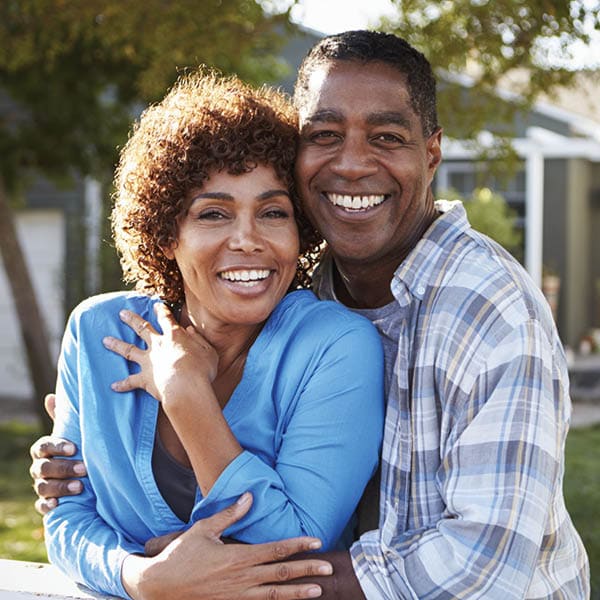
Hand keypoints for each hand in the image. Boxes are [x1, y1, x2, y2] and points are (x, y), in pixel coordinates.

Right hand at [30, 394, 86, 514]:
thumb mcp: (73, 433)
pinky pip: (41, 506)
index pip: (43, 446)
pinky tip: (58, 504)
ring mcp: (41, 485)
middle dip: (64, 468)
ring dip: (60, 487)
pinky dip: (48, 505)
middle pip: (44, 468)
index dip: (56, 446)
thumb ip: (63, 418)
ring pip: (43, 487)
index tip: (74, 448)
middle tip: (84, 469)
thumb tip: (50, 396)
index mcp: (44, 449)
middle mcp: (39, 467)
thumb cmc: (77, 449)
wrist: (84, 475)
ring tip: (80, 487)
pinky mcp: (46, 502)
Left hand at [103, 304, 217, 405]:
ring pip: (128, 350)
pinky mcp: (144, 379)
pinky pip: (131, 381)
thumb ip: (199, 340)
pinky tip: (113, 386)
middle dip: (132, 320)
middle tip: (121, 313)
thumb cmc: (202, 369)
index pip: (166, 319)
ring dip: (116, 344)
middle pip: (142, 328)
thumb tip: (190, 330)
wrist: (186, 387)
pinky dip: (122, 384)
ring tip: (105, 340)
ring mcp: (149, 362)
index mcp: (175, 336)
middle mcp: (158, 345)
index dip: (162, 311)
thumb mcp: (208, 351)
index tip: (156, 305)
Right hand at [123, 493, 331, 599]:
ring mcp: (236, 596)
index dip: (298, 545)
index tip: (316, 542)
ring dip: (297, 593)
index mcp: (237, 557)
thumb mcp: (203, 529)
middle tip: (328, 569)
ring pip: (273, 595)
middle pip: (281, 575)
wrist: (159, 586)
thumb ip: (229, 514)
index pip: (275, 550)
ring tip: (318, 591)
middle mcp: (241, 578)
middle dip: (307, 570)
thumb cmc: (181, 555)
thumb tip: (249, 496)